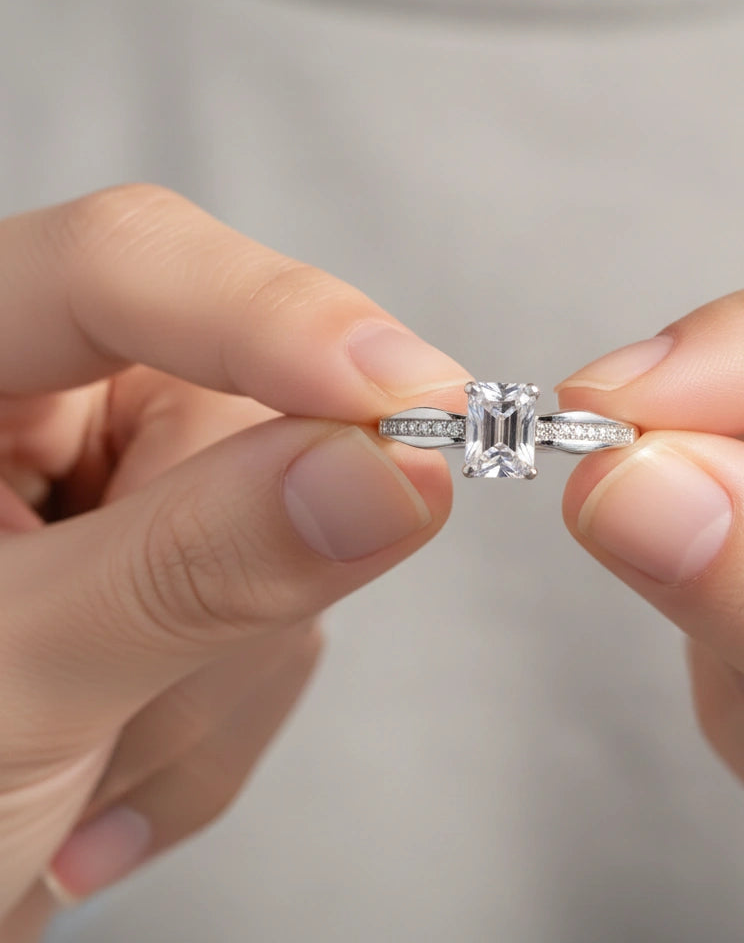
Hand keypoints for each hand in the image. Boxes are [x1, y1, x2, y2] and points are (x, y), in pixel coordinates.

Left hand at [0, 185, 467, 941]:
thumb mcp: (10, 689)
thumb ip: (191, 568)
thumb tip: (386, 473)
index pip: (119, 266)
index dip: (274, 316)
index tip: (408, 396)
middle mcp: (33, 412)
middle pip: (237, 412)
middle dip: (230, 580)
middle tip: (134, 704)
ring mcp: (116, 491)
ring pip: (290, 525)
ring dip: (222, 676)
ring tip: (92, 769)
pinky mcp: (182, 567)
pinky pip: (292, 606)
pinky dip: (226, 713)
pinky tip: (115, 773)